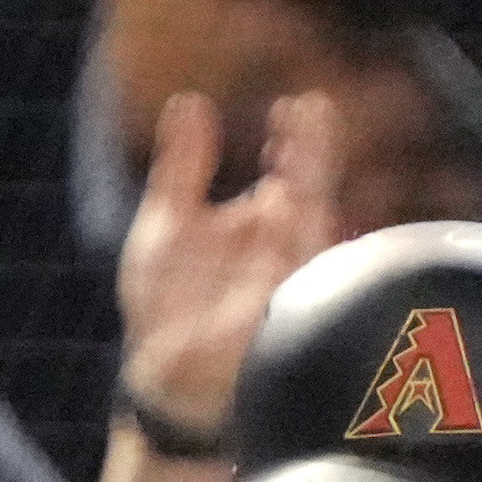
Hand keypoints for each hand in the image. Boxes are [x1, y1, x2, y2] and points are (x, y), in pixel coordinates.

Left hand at [116, 90, 339, 435]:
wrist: (163, 379)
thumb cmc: (169, 302)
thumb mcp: (167, 224)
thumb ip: (181, 166)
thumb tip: (188, 101)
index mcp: (271, 216)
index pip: (296, 165)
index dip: (299, 136)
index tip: (290, 106)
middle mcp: (293, 247)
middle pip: (318, 194)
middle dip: (317, 160)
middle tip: (310, 118)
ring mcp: (294, 289)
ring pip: (317, 243)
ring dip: (313, 210)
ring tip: (300, 180)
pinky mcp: (285, 329)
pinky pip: (304, 298)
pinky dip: (300, 274)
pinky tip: (293, 243)